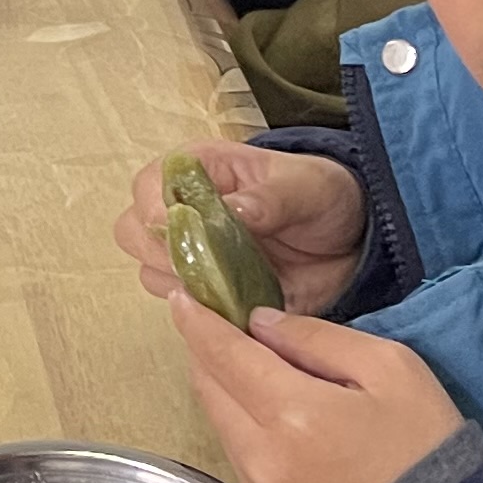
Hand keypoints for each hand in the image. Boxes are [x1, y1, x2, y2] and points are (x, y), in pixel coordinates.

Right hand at [114, 141, 366, 319]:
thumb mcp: (306, 188)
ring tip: (227, 285)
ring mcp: (192, 255)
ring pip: (151, 273)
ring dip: (181, 284)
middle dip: (160, 252)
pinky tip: (233, 305)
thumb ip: (271, 197)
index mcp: (199, 171)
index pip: (148, 185)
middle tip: (203, 265)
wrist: (349, 243)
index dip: (156, 208)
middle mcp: (183, 211)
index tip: (182, 228)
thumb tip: (234, 209)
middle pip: (134, 231)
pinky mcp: (206, 292)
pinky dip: (201, 312)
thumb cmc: (321, 198)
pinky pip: (182, 309)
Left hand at [170, 298, 468, 482]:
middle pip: (210, 388)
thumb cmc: (426, 446)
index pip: (223, 354)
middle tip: (221, 323)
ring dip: (224, 387)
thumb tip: (261, 323)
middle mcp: (261, 455)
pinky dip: (243, 423)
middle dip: (208, 350)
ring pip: (220, 422)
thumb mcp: (391, 369)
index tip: (181, 295)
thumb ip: (319, 338)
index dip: (197, 321)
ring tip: (252, 364)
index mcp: (293, 412)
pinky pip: (238, 453)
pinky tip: (271, 411)